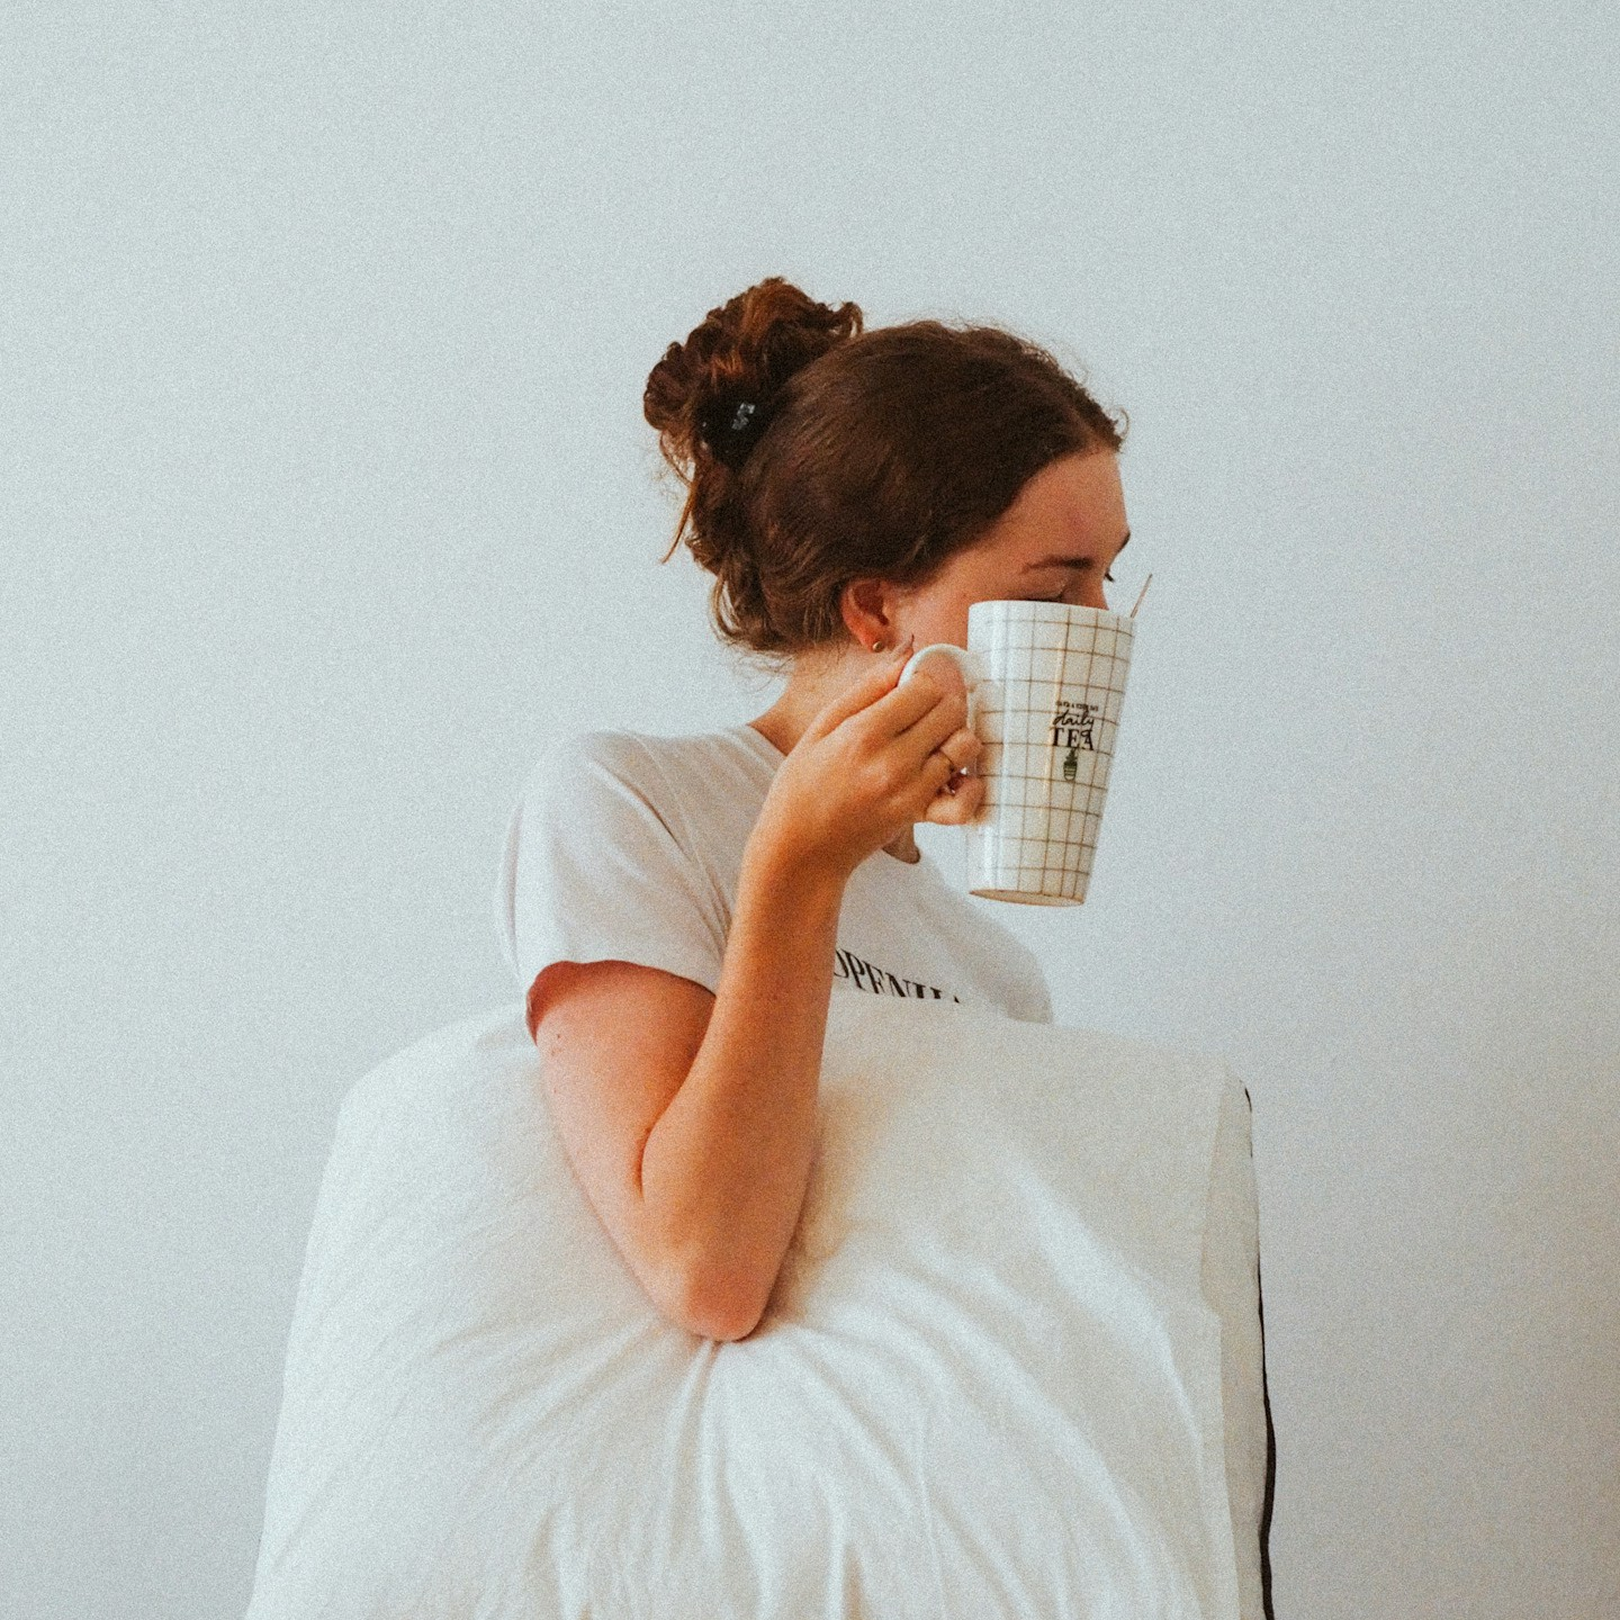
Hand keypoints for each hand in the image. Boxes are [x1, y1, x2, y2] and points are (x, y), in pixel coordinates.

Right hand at [750, 641, 985, 880]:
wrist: (798, 847)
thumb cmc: (803, 784)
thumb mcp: (822, 726)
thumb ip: (867, 688)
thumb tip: (906, 652)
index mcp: (863, 732)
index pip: (923, 687)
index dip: (924, 680)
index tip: (914, 687)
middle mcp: (891, 761)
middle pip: (950, 711)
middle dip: (944, 703)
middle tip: (925, 712)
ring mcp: (909, 791)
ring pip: (964, 747)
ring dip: (957, 737)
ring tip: (936, 742)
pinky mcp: (918, 817)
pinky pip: (965, 801)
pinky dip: (970, 786)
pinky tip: (955, 778)